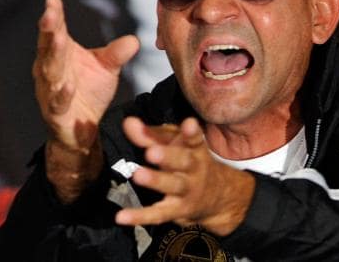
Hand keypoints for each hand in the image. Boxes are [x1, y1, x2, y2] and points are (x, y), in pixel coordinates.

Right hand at [33, 0, 138, 201]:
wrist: (83, 128)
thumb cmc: (89, 91)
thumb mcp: (106, 68)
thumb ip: (116, 54)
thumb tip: (134, 40)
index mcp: (60, 54)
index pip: (54, 31)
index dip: (53, 15)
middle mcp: (50, 70)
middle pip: (48, 47)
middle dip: (49, 30)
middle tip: (50, 13)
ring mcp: (50, 91)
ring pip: (50, 72)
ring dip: (53, 55)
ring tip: (59, 39)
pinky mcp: (56, 113)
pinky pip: (58, 102)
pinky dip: (63, 94)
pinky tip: (69, 85)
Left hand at [116, 117, 254, 235]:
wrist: (216, 196)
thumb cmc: (187, 162)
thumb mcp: (174, 144)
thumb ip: (150, 134)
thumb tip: (129, 122)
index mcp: (195, 149)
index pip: (195, 138)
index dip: (191, 132)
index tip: (188, 124)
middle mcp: (195, 169)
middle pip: (184, 161)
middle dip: (169, 156)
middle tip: (152, 152)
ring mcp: (188, 190)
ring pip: (173, 185)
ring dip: (156, 180)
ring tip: (139, 175)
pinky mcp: (177, 210)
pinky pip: (158, 214)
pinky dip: (139, 216)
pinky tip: (122, 216)